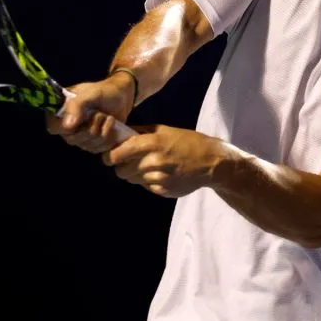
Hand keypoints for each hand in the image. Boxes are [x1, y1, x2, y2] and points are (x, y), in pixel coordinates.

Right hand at [45, 72, 134, 153]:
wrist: (121, 97)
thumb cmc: (104, 92)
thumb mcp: (91, 93)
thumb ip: (77, 105)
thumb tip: (67, 126)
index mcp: (60, 110)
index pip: (54, 127)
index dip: (68, 127)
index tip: (85, 117)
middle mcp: (66, 126)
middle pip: (72, 139)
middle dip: (92, 127)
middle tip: (101, 114)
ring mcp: (78, 136)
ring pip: (87, 145)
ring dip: (102, 132)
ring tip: (108, 118)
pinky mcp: (91, 143)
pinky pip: (97, 149)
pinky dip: (108, 139)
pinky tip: (112, 127)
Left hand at [101, 125, 225, 197]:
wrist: (211, 162)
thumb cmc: (187, 142)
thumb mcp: (164, 130)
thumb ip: (140, 132)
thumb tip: (120, 134)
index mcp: (151, 143)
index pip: (118, 154)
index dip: (110, 156)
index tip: (109, 156)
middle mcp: (152, 162)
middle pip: (121, 171)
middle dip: (121, 166)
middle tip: (128, 161)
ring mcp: (158, 179)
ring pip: (132, 180)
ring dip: (134, 174)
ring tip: (147, 166)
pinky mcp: (163, 190)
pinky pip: (146, 187)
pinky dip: (148, 181)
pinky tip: (161, 173)